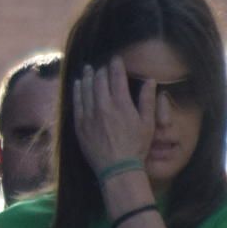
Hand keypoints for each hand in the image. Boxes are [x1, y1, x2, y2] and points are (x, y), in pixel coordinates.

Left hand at [66, 59, 156, 186]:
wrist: (117, 168)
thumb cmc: (136, 146)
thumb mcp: (148, 123)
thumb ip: (147, 100)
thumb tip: (150, 80)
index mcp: (121, 103)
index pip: (116, 77)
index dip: (116, 65)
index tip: (115, 59)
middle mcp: (103, 105)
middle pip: (99, 80)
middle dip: (101, 70)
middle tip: (102, 66)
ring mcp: (89, 115)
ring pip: (85, 89)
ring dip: (87, 77)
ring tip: (88, 69)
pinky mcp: (80, 124)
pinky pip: (76, 102)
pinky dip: (77, 90)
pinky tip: (77, 84)